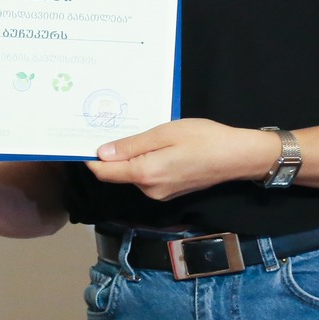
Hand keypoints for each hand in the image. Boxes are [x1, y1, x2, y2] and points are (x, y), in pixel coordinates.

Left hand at [85, 120, 281, 200]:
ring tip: (141, 132)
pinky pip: (148, 176)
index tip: (81, 140)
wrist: (237, 156)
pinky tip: (156, 145)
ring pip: (133, 173)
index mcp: (145, 174)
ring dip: (131, 156)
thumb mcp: (164, 133)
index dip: (90, 158)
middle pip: (118, 173)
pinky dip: (145, 162)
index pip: (104, 172)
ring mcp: (160, 193)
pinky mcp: (170, 191)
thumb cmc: (204, 139)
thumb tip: (102, 153)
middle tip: (111, 126)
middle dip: (112, 153)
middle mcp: (149, 189)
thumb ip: (132, 146)